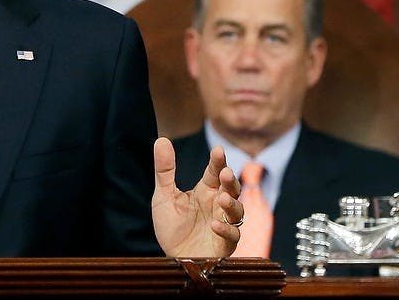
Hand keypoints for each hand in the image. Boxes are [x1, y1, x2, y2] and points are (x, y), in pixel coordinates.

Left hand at [151, 137, 242, 256]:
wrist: (172, 258)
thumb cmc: (172, 227)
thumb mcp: (163, 196)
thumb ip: (164, 170)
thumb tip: (162, 139)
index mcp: (205, 192)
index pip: (215, 173)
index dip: (218, 162)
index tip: (218, 150)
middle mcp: (217, 205)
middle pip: (232, 189)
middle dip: (231, 181)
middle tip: (226, 172)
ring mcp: (224, 224)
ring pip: (237, 211)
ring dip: (232, 204)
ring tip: (222, 198)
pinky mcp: (224, 244)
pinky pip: (232, 236)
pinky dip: (225, 230)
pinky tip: (215, 225)